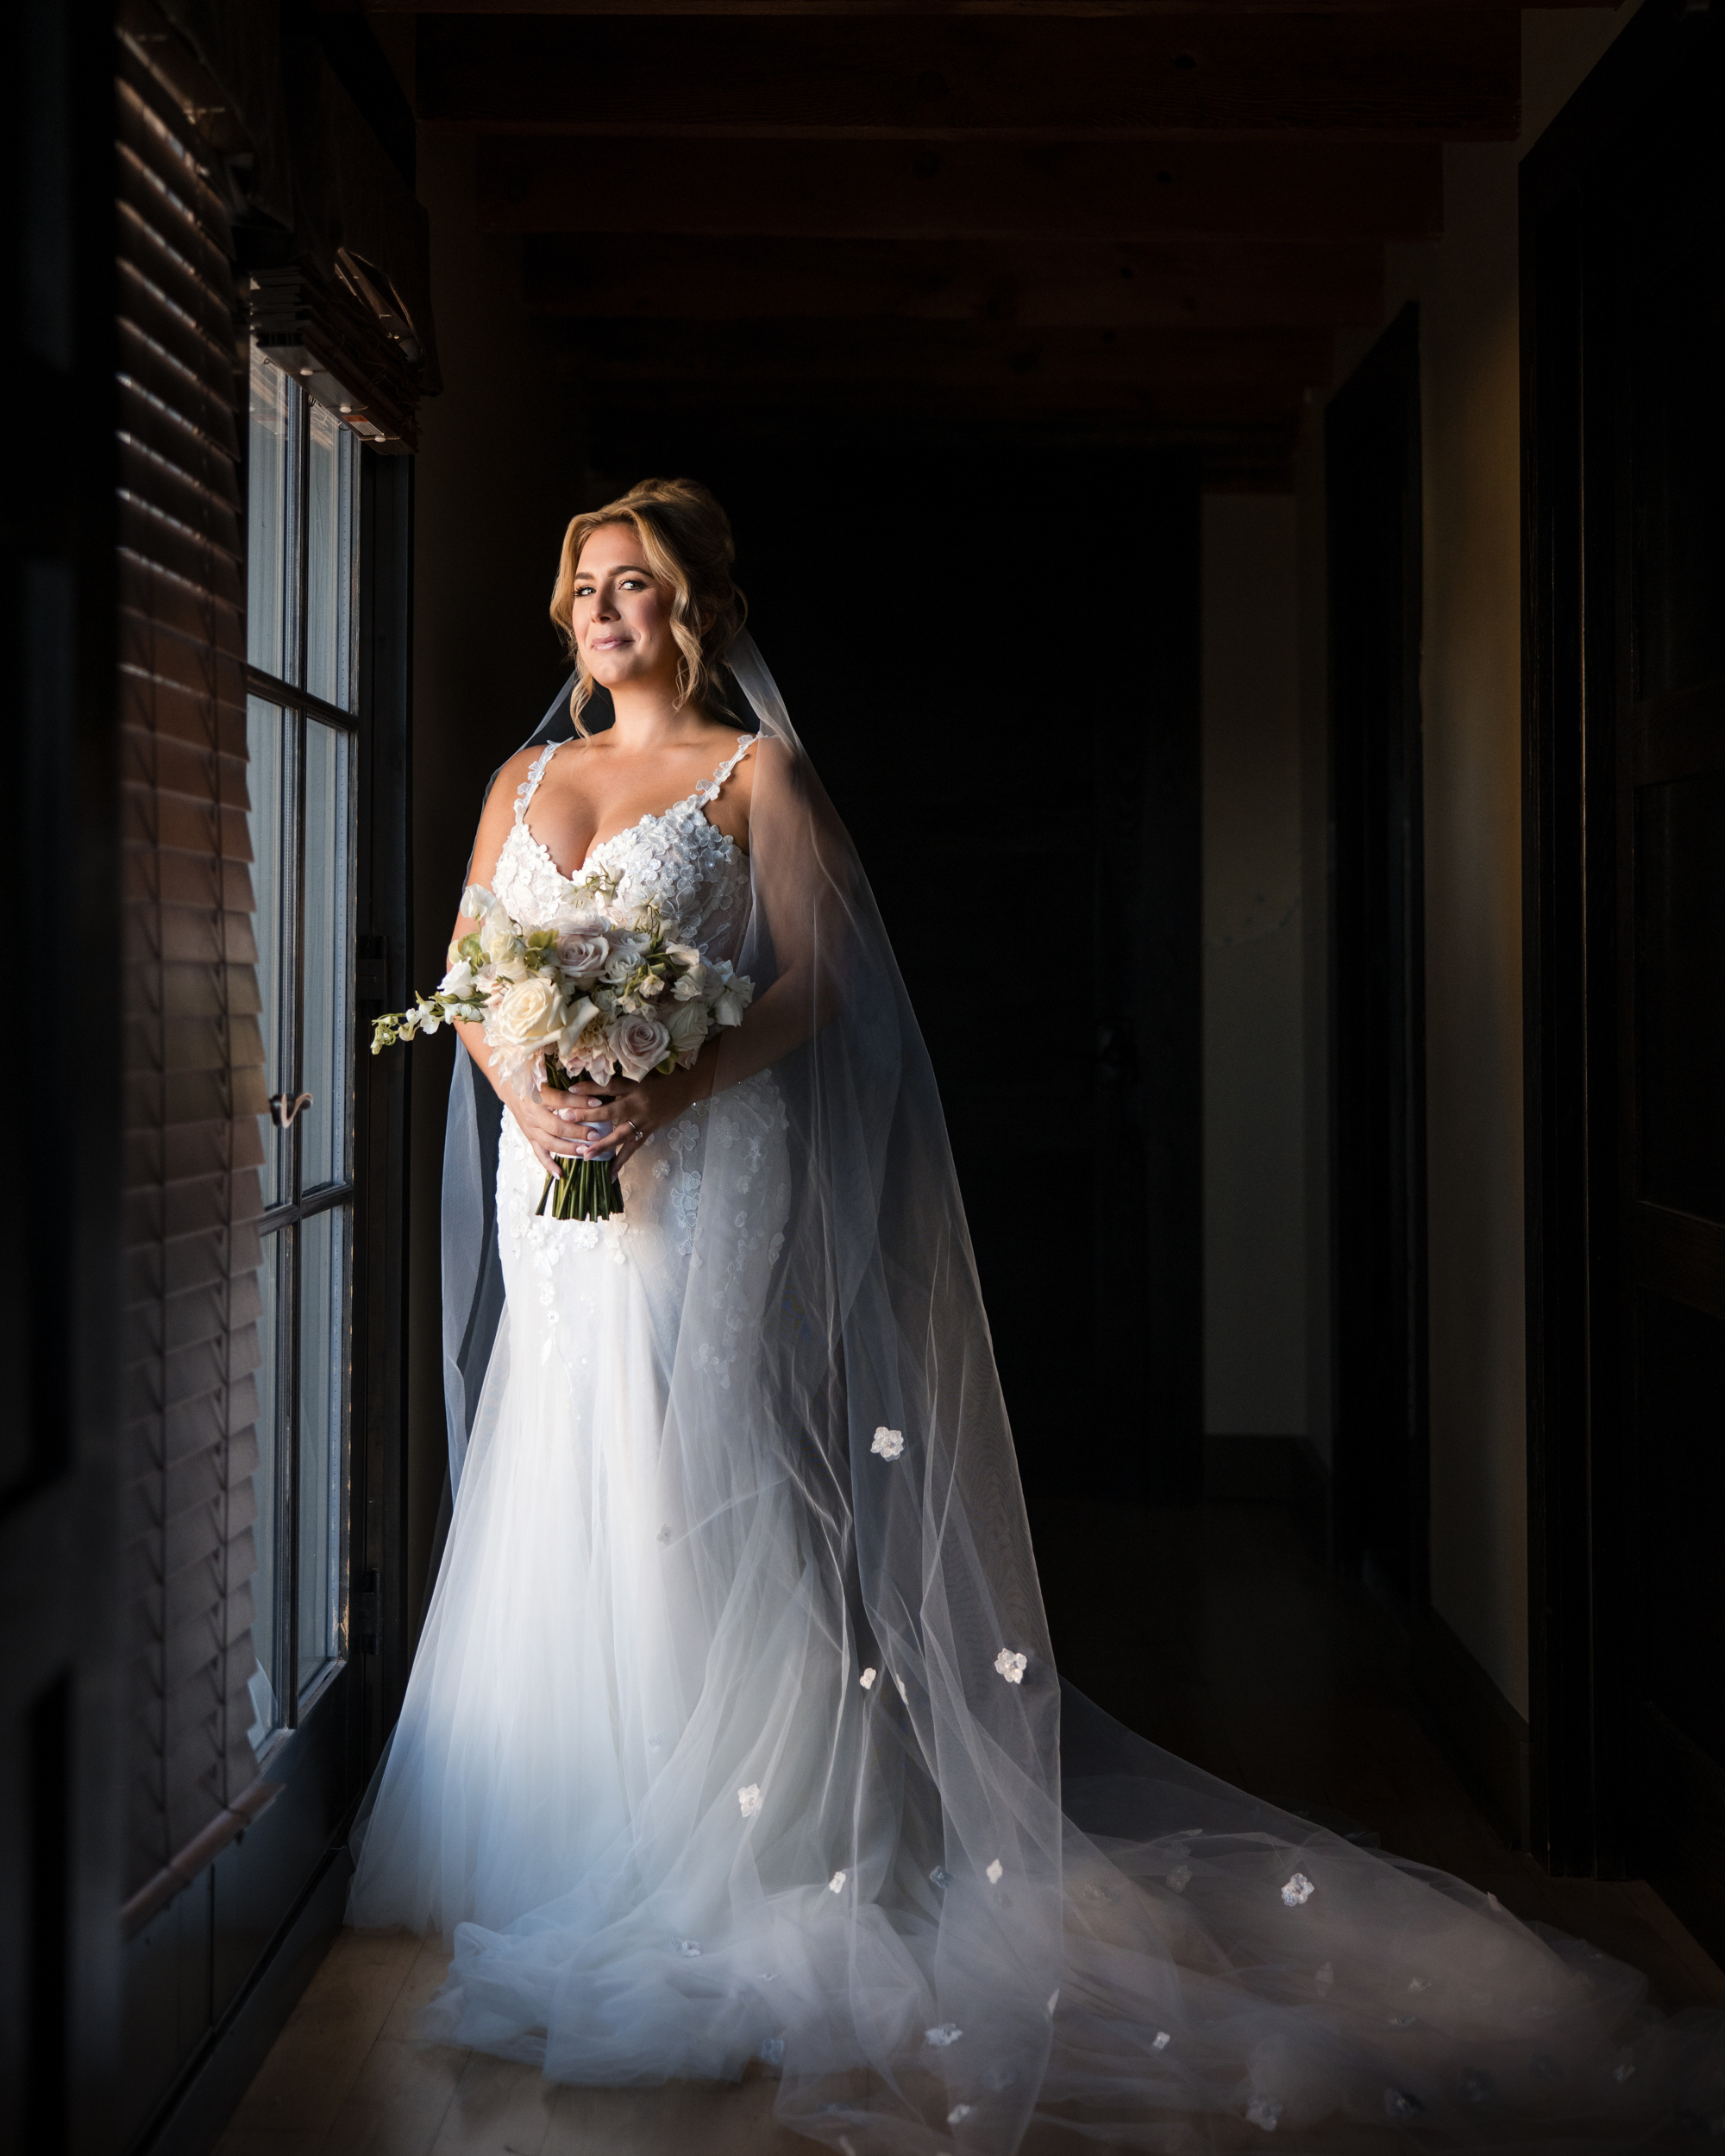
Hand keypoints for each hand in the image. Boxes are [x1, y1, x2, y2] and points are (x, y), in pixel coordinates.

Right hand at [509, 1077, 600, 1178]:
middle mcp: (534, 1115)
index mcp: (540, 1097)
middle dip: (577, 1132)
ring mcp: (531, 1129)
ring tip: (585, 1152)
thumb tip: (593, 1091)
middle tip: (595, 1135)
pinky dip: (549, 1165)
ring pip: (550, 1143)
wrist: (513, 1091)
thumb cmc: (536, 1084)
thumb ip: (568, 1087)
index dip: (581, 1102)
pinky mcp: (530, 1138)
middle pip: (557, 1127)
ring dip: (568, 1149)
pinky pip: (539, 1154)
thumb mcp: (550, 1081)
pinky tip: (560, 1174)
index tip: (599, 1103)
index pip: (562, 1100)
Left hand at [552, 1061, 710, 1171]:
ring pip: (621, 1135)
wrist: (688, 1085)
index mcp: (635, 1086)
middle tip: (566, 1119)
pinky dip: (622, 1161)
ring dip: (603, 1146)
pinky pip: (634, 1148)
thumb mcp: (640, 1074)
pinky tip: (611, 1174)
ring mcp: (646, 1119)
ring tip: (586, 1155)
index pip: (609, 1086)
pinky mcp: (650, 1130)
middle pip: (610, 1111)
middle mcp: (639, 1103)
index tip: (570, 1090)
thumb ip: (618, 1083)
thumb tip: (590, 1087)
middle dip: (588, 1116)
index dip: (590, 1088)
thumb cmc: (661, 1076)